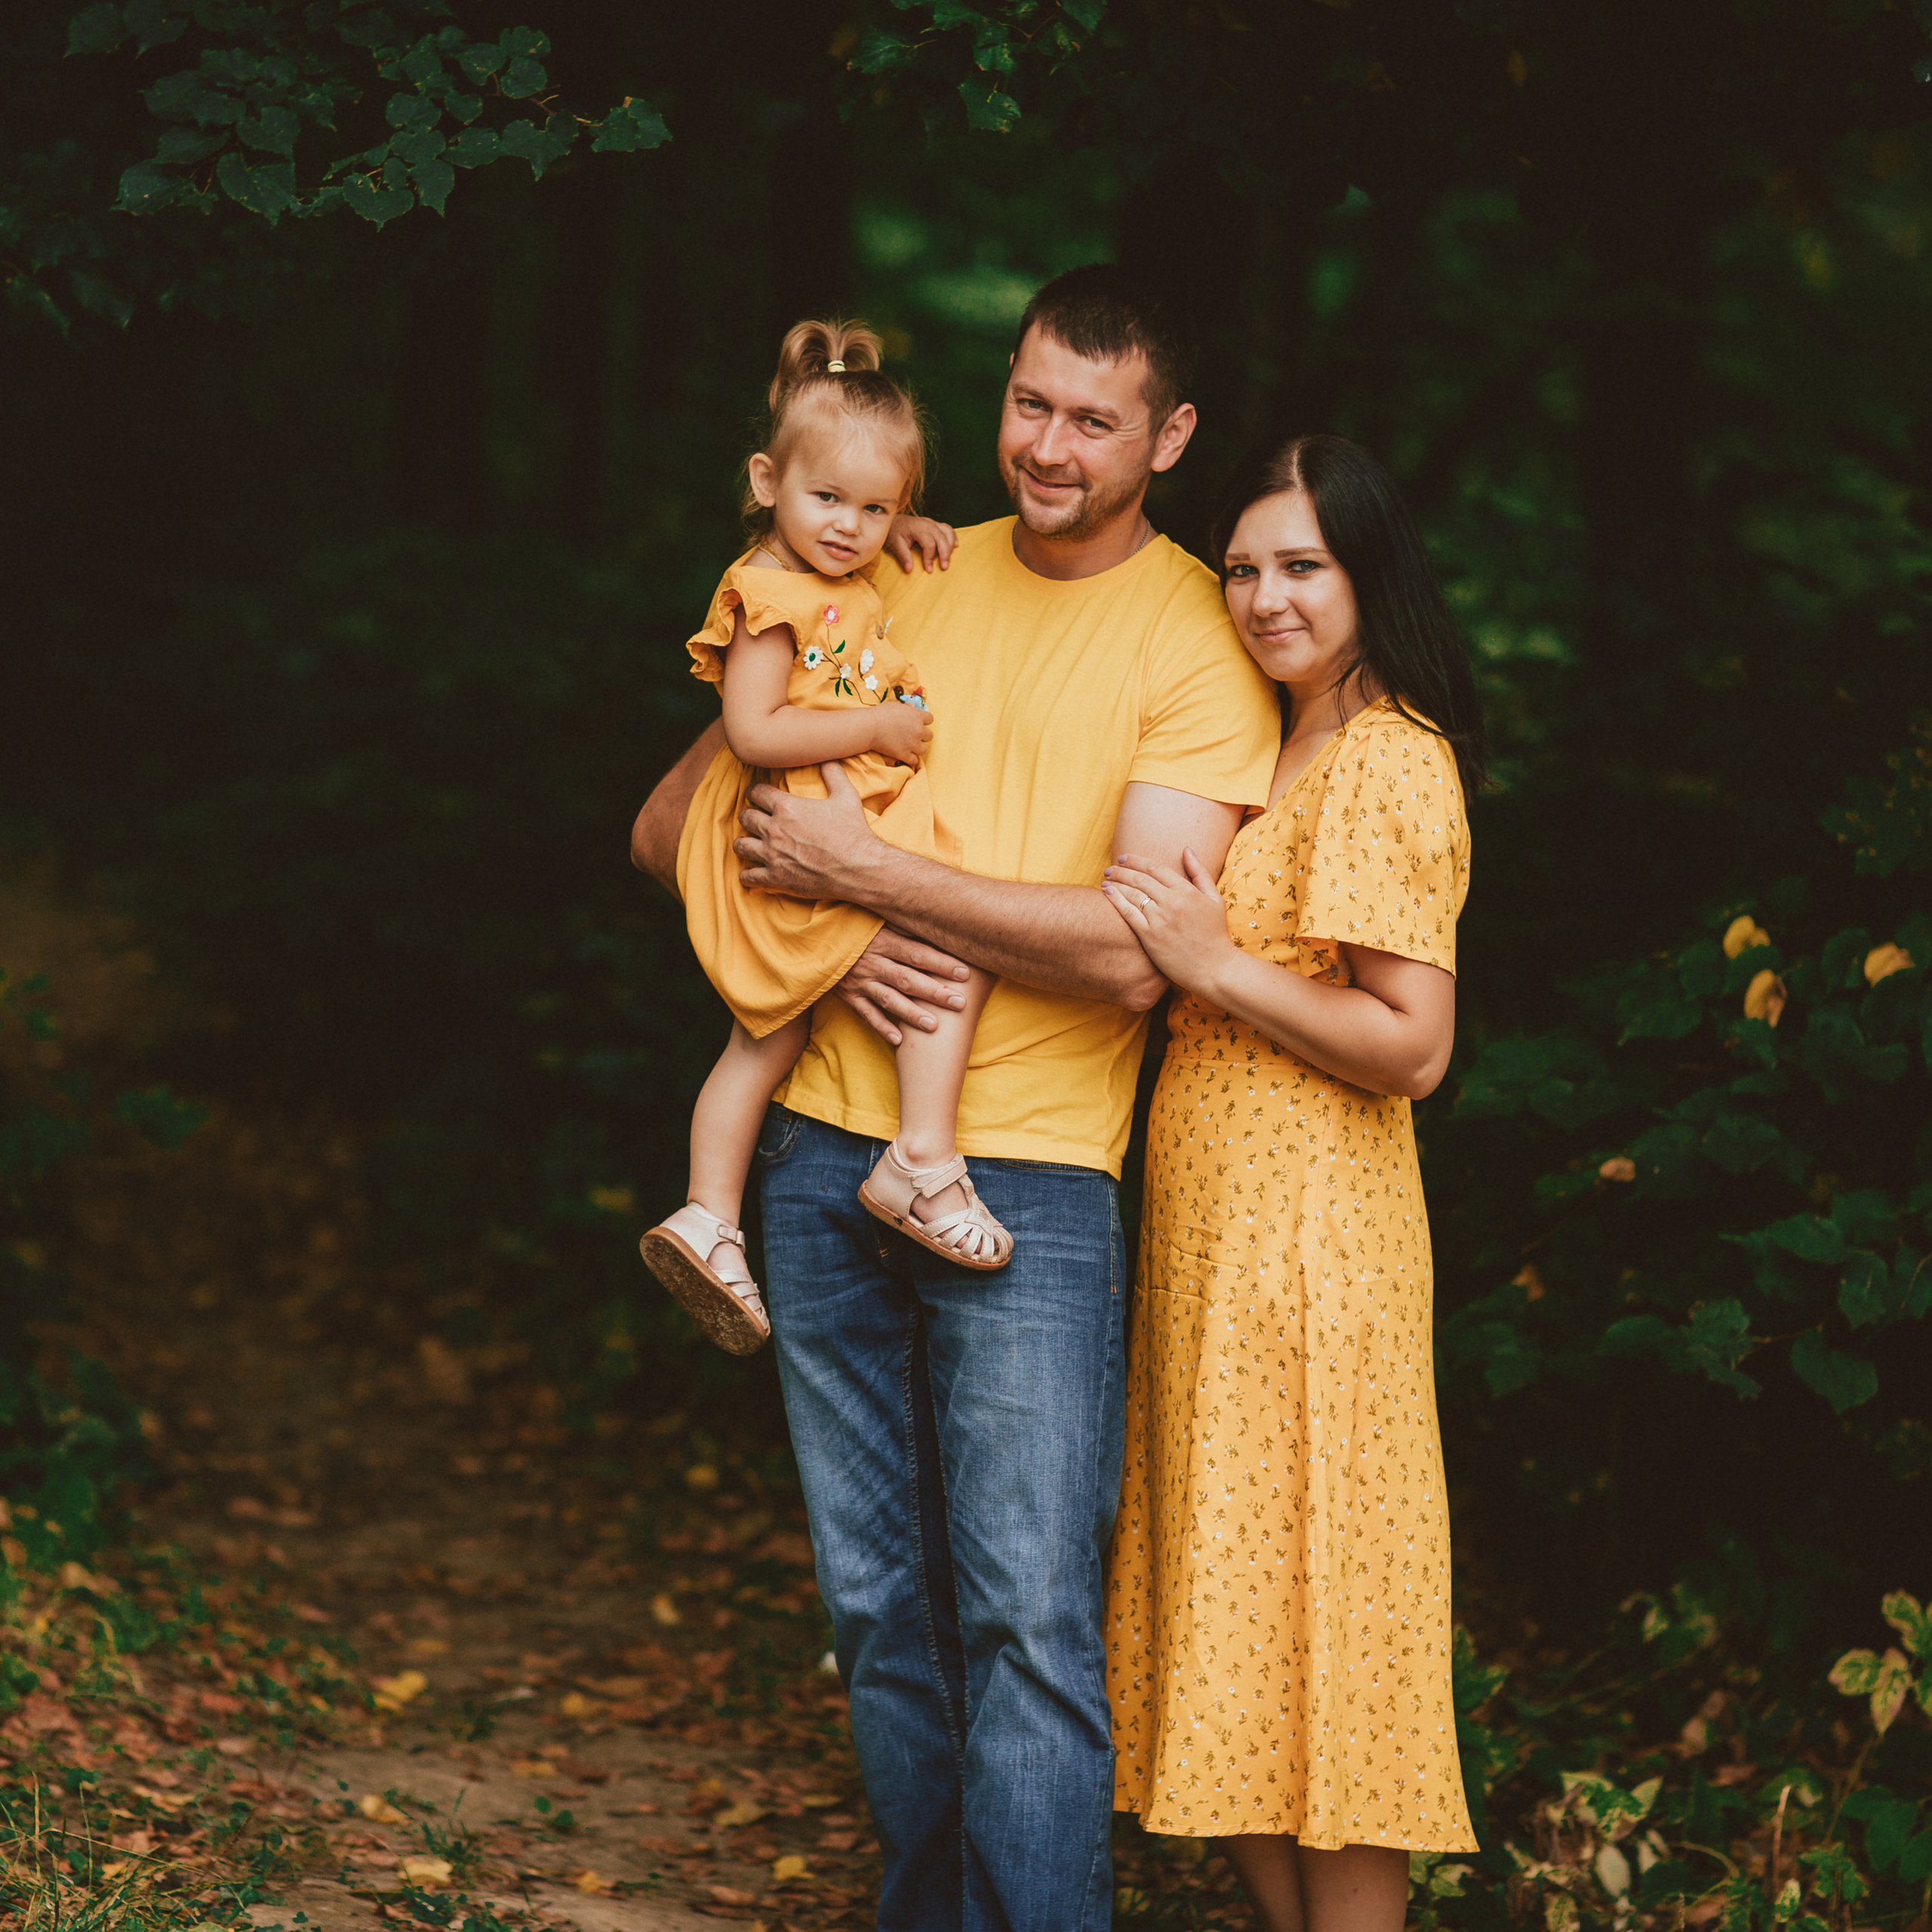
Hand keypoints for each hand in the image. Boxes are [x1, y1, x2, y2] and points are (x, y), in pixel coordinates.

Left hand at [736, 760, 880, 898]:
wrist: (858, 868)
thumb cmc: (853, 832)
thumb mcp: (846, 796)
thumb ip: (834, 774)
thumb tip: (829, 759)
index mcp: (787, 807)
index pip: (756, 792)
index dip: (755, 792)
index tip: (757, 795)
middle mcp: (774, 829)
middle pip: (745, 818)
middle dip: (749, 817)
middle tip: (755, 820)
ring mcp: (772, 855)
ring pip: (740, 846)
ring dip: (744, 843)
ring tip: (750, 844)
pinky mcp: (776, 878)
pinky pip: (748, 876)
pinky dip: (748, 874)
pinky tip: (753, 872)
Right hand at [832, 928, 971, 1045]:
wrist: (815, 939)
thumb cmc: (855, 928)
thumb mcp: (878, 921)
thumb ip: (904, 926)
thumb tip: (936, 925)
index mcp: (883, 942)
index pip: (917, 954)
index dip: (941, 963)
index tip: (965, 973)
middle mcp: (873, 963)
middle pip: (908, 979)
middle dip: (935, 992)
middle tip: (960, 1003)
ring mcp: (860, 982)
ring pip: (890, 1000)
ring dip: (912, 1014)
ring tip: (934, 1026)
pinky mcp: (849, 996)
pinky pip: (866, 1014)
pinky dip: (882, 1027)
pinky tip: (899, 1041)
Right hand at [870, 698, 932, 768]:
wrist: (869, 727)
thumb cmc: (879, 714)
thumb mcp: (894, 706)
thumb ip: (906, 708)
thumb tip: (913, 706)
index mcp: (916, 716)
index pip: (930, 719)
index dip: (924, 722)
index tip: (916, 724)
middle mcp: (918, 729)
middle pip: (929, 736)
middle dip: (921, 736)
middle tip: (911, 737)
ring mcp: (912, 743)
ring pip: (923, 750)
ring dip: (917, 749)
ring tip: (908, 748)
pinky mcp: (905, 754)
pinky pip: (914, 761)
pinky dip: (910, 760)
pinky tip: (904, 756)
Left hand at [885, 514, 957, 573]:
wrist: (893, 520)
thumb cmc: (893, 532)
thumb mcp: (895, 544)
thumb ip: (903, 556)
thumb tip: (909, 569)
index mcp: (917, 528)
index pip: (929, 543)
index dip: (930, 557)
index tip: (928, 570)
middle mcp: (927, 523)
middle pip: (942, 538)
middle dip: (945, 553)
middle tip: (944, 567)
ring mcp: (932, 522)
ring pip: (948, 532)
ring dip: (950, 545)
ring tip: (947, 559)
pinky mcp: (934, 524)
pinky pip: (948, 529)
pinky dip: (953, 537)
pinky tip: (955, 546)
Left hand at [1102, 848, 1237, 996]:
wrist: (1214, 967)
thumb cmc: (1215, 933)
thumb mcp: (1214, 899)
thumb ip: (1199, 873)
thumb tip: (1186, 849)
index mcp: (1187, 891)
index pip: (1156, 869)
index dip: (1137, 861)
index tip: (1124, 858)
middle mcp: (1172, 902)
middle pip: (1140, 879)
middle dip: (1122, 870)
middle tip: (1111, 868)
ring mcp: (1160, 920)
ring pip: (1132, 894)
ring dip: (1116, 883)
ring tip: (1106, 879)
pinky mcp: (1150, 937)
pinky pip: (1128, 914)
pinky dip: (1116, 900)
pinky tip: (1107, 893)